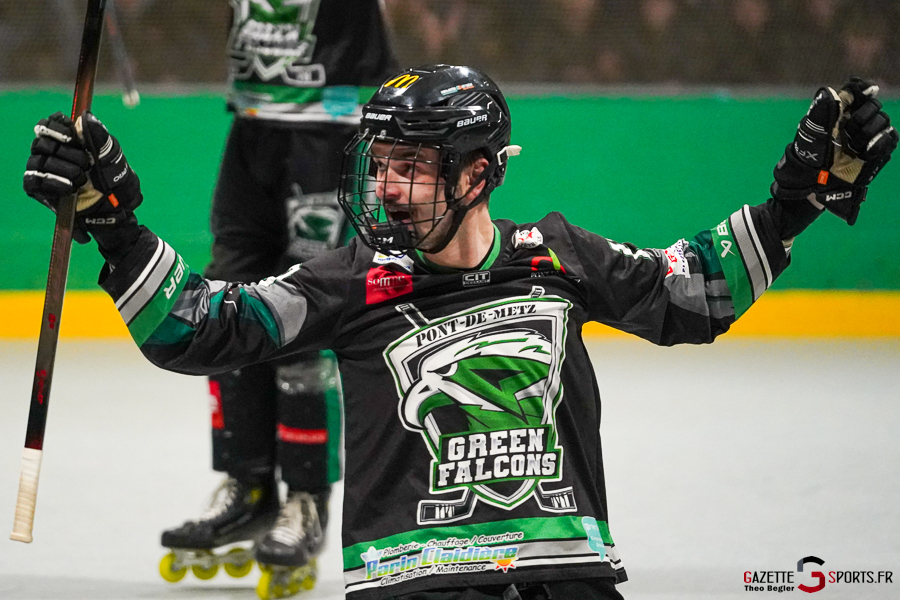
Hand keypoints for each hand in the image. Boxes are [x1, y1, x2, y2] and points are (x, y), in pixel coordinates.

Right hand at [24, 112, 142, 242]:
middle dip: (67, 153)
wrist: (116, 205)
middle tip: (86, 163)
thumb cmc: (113, 177)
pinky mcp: (39, 188)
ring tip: (83, 179)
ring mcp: (43, 170)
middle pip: (41, 142)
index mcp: (66, 139)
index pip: (48, 124)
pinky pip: (34, 180)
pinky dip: (53, 182)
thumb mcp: (110, 154)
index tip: (71, 137)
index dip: (55, 127)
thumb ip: (98, 135)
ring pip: (39, 161)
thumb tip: (86, 116)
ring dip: (65, 169)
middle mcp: (50, 152)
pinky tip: (70, 187)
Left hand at [771, 78, 896, 225]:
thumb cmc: (811, 153)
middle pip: (874, 104)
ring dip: (867, 132)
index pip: (859, 90)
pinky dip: (878, 142)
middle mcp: (857, 119)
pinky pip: (890, 137)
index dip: (863, 89)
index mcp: (841, 110)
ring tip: (852, 146)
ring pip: (883, 120)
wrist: (816, 179)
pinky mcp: (878, 149)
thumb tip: (836, 89)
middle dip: (862, 116)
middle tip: (848, 131)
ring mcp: (869, 134)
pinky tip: (864, 151)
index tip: (864, 93)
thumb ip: (825, 108)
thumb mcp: (813, 129)